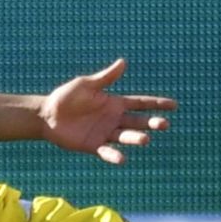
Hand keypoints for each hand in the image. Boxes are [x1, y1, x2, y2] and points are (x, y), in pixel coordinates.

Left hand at [40, 59, 175, 164]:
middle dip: (152, 122)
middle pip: (138, 121)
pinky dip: (115, 156)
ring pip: (125, 136)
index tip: (174, 105)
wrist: (47, 114)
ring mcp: (105, 133)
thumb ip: (105, 78)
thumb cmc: (66, 97)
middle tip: (163, 124)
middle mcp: (114, 119)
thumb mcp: (86, 84)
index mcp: (115, 103)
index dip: (156, 104)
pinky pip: (107, 152)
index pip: (141, 103)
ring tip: (145, 140)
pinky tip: (122, 159)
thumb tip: (123, 62)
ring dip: (135, 138)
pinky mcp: (93, 146)